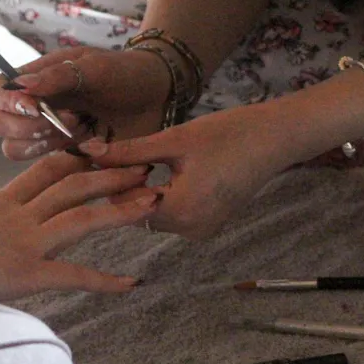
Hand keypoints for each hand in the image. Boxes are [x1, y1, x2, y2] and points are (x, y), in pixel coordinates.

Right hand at [0, 47, 170, 160]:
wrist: (157, 97)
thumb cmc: (124, 72)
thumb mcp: (94, 67)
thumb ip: (58, 77)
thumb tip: (21, 86)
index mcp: (33, 81)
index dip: (4, 101)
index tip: (34, 105)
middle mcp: (33, 109)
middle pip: (1, 126)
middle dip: (32, 126)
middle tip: (72, 118)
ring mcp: (46, 135)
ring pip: (16, 150)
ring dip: (46, 143)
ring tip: (84, 129)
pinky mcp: (65, 158)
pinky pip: (45, 169)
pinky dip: (66, 160)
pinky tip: (95, 146)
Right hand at [0, 152, 160, 300]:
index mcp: (1, 201)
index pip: (48, 169)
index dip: (80, 157)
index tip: (106, 149)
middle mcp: (17, 215)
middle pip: (73, 183)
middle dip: (111, 172)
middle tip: (146, 163)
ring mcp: (22, 241)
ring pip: (80, 216)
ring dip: (120, 209)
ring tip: (154, 201)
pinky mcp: (22, 272)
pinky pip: (72, 274)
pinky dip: (105, 279)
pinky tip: (132, 281)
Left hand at [77, 105, 288, 239]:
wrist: (275, 138)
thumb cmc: (227, 133)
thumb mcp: (173, 140)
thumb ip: (129, 151)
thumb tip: (88, 152)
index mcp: (181, 211)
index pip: (125, 205)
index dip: (108, 180)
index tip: (90, 158)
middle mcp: (191, 229)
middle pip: (138, 211)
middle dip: (123, 184)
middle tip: (106, 154)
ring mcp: (202, 229)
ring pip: (153, 212)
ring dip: (141, 188)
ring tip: (130, 158)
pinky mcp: (209, 222)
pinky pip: (172, 211)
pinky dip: (160, 192)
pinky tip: (156, 168)